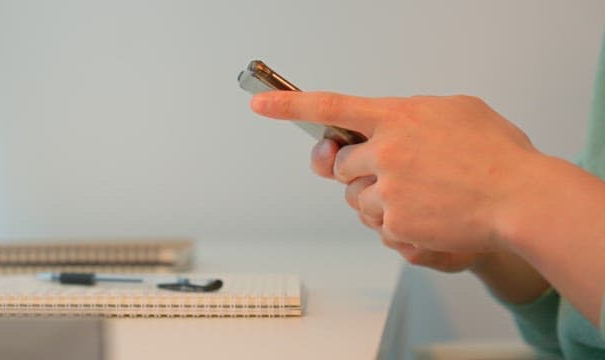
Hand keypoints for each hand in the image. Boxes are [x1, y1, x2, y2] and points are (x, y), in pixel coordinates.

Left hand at [253, 92, 542, 252]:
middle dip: (358, 169)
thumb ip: (411, 113)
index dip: (289, 106)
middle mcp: (385, 153)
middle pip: (340, 165)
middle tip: (390, 170)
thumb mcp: (455, 110)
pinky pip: (377, 226)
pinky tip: (426, 214)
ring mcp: (388, 191)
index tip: (260, 104)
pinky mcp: (394, 225)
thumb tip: (387, 123)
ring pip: (357, 199)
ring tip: (419, 194)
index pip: (330, 107)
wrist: (520, 200)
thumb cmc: (496, 154)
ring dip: (378, 198)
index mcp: (396, 117)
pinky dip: (395, 223)